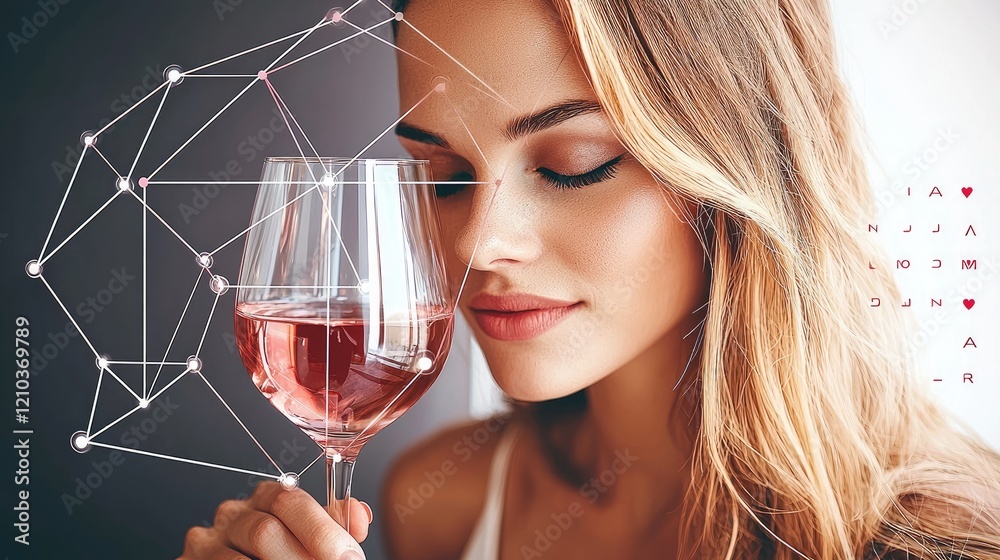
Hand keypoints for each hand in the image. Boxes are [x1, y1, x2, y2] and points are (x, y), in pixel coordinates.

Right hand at [179, 480, 370, 558]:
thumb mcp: (310, 540)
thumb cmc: (282, 557)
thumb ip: (333, 528)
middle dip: (303, 559)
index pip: (291, 500)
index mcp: (266, 498)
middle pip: (264, 530)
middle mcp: (232, 514)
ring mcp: (204, 542)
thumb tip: (360, 514)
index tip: (348, 558)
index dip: (322, 532)